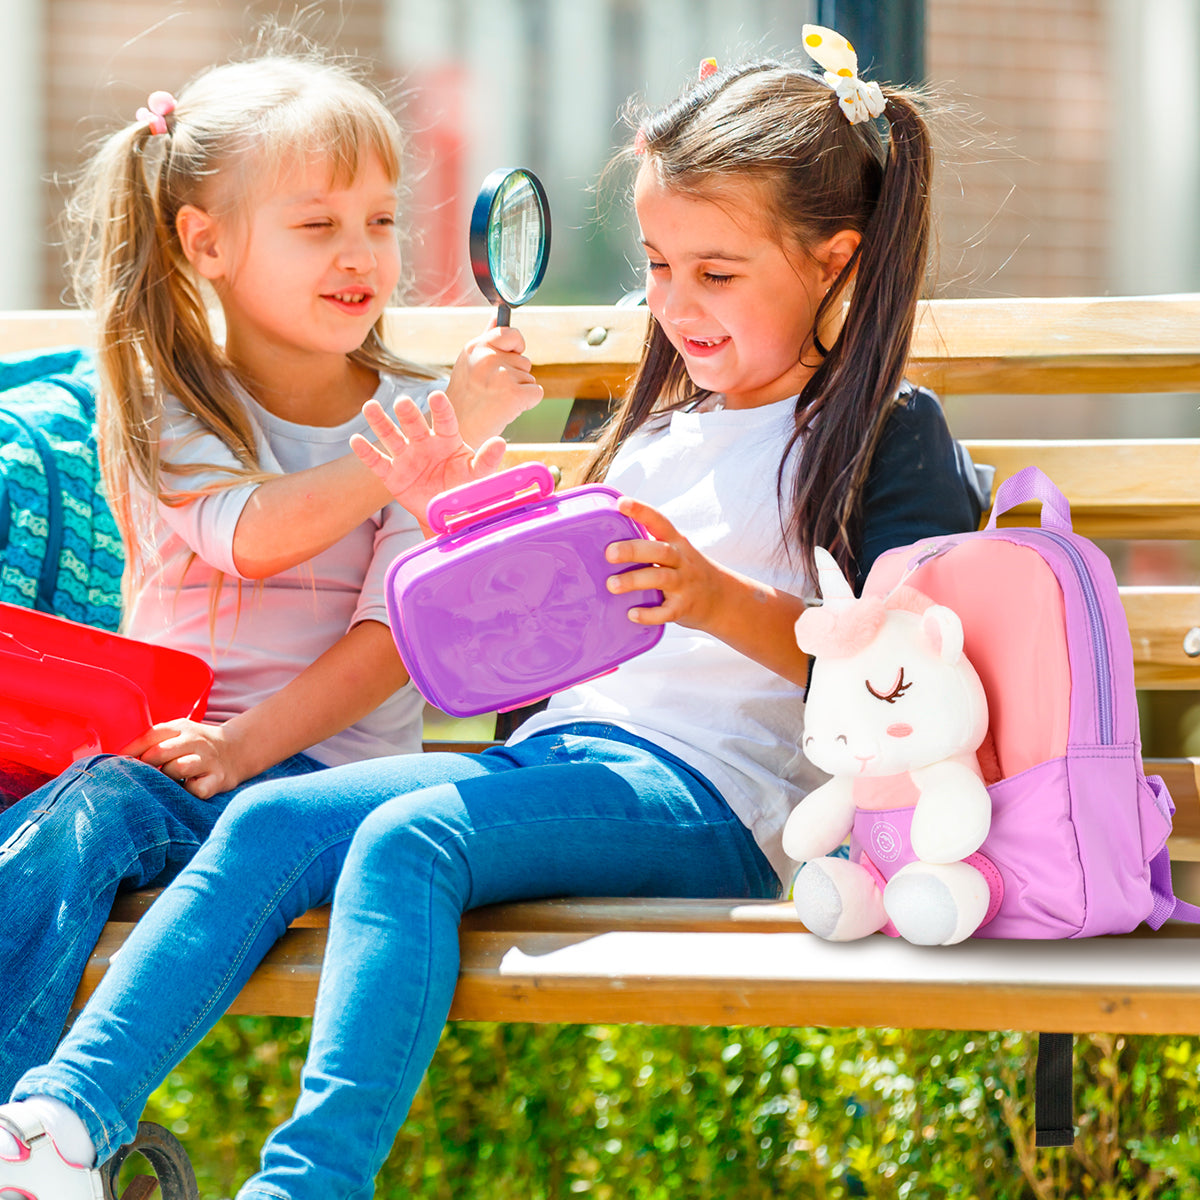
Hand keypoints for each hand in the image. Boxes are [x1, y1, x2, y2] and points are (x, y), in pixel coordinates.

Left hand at [122, 719, 250, 799]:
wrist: (237, 749)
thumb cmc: (195, 746)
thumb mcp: (178, 734)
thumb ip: (152, 742)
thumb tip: (117, 758)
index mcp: (180, 728)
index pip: (149, 736)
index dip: (131, 751)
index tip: (116, 764)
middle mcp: (195, 740)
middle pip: (160, 752)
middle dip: (146, 767)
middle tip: (142, 776)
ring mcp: (208, 759)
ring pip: (178, 768)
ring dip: (167, 778)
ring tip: (165, 782)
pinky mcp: (218, 778)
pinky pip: (196, 789)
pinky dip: (188, 791)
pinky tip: (187, 788)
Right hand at [351, 390, 506, 529]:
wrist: (448, 515)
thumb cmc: (465, 489)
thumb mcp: (478, 476)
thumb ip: (487, 460)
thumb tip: (500, 442)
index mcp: (448, 441)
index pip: (445, 421)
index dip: (441, 409)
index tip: (436, 396)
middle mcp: (425, 444)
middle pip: (414, 425)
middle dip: (408, 413)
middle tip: (403, 402)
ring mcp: (407, 458)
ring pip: (391, 437)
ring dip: (380, 423)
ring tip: (370, 407)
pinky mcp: (393, 475)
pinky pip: (378, 462)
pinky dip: (366, 453)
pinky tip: (355, 440)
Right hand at [445, 322, 543, 444]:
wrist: (460, 430)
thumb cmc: (466, 399)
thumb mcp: (469, 362)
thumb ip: (487, 338)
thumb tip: (497, 315)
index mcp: (476, 347)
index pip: (510, 333)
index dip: (516, 346)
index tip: (511, 356)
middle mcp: (488, 357)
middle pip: (523, 361)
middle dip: (514, 377)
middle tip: (493, 391)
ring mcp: (501, 375)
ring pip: (529, 378)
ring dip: (519, 391)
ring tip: (496, 400)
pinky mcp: (514, 394)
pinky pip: (537, 392)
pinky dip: (528, 403)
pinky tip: (507, 409)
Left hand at [604, 497, 726, 630]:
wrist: (721, 598)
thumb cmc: (686, 571)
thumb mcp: (676, 551)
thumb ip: (649, 545)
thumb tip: (605, 540)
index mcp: (676, 542)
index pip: (659, 521)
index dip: (641, 511)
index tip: (621, 504)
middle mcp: (682, 560)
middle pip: (660, 550)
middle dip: (633, 550)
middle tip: (609, 553)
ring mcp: (684, 584)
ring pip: (661, 578)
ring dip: (635, 580)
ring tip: (612, 585)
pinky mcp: (684, 608)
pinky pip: (667, 611)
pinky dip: (649, 614)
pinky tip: (632, 614)